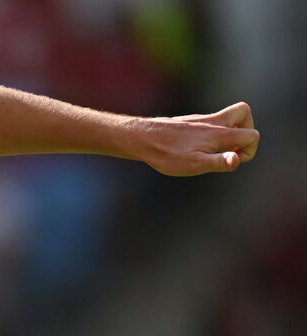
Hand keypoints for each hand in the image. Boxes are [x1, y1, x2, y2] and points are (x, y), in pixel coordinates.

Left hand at [136, 102, 258, 176]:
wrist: (142, 139)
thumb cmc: (167, 155)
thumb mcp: (194, 164)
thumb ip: (219, 162)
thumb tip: (238, 160)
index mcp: (219, 133)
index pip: (252, 135)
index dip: (249, 151)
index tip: (231, 160)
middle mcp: (214, 121)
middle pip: (244, 112)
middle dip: (245, 131)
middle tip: (229, 148)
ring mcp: (202, 120)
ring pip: (227, 117)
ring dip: (229, 131)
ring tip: (214, 150)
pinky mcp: (191, 122)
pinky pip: (212, 123)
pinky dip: (213, 133)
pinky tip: (197, 148)